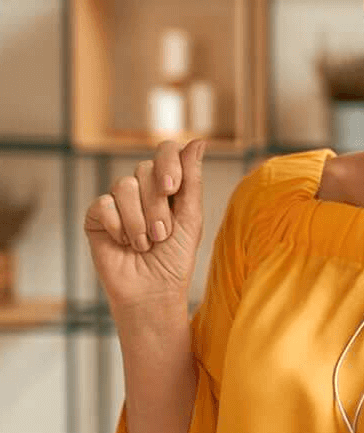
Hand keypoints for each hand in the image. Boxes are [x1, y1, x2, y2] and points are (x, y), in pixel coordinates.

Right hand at [83, 138, 206, 311]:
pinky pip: (104, 204)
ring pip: (123, 185)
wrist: (153, 290)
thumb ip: (192, 180)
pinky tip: (124, 243)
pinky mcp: (97, 216)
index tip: (172, 189)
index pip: (166, 151)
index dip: (168, 163)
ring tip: (146, 244)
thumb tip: (198, 142)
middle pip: (145, 169)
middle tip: (162, 234)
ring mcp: (118, 200)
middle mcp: (142, 188)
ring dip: (140, 220)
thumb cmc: (175, 257)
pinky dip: (118, 226)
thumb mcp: (190, 218)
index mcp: (168, 184)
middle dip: (157, 206)